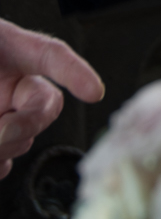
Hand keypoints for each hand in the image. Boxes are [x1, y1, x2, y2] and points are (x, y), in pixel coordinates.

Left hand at [0, 19, 103, 179]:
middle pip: (43, 108)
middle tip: (0, 131)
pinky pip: (4, 165)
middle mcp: (11, 88)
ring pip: (23, 140)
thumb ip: (26, 64)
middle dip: (22, 125)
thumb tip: (8, 120)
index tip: (93, 92)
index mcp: (11, 53)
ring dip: (5, 148)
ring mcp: (2, 117)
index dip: (74, 71)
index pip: (50, 56)